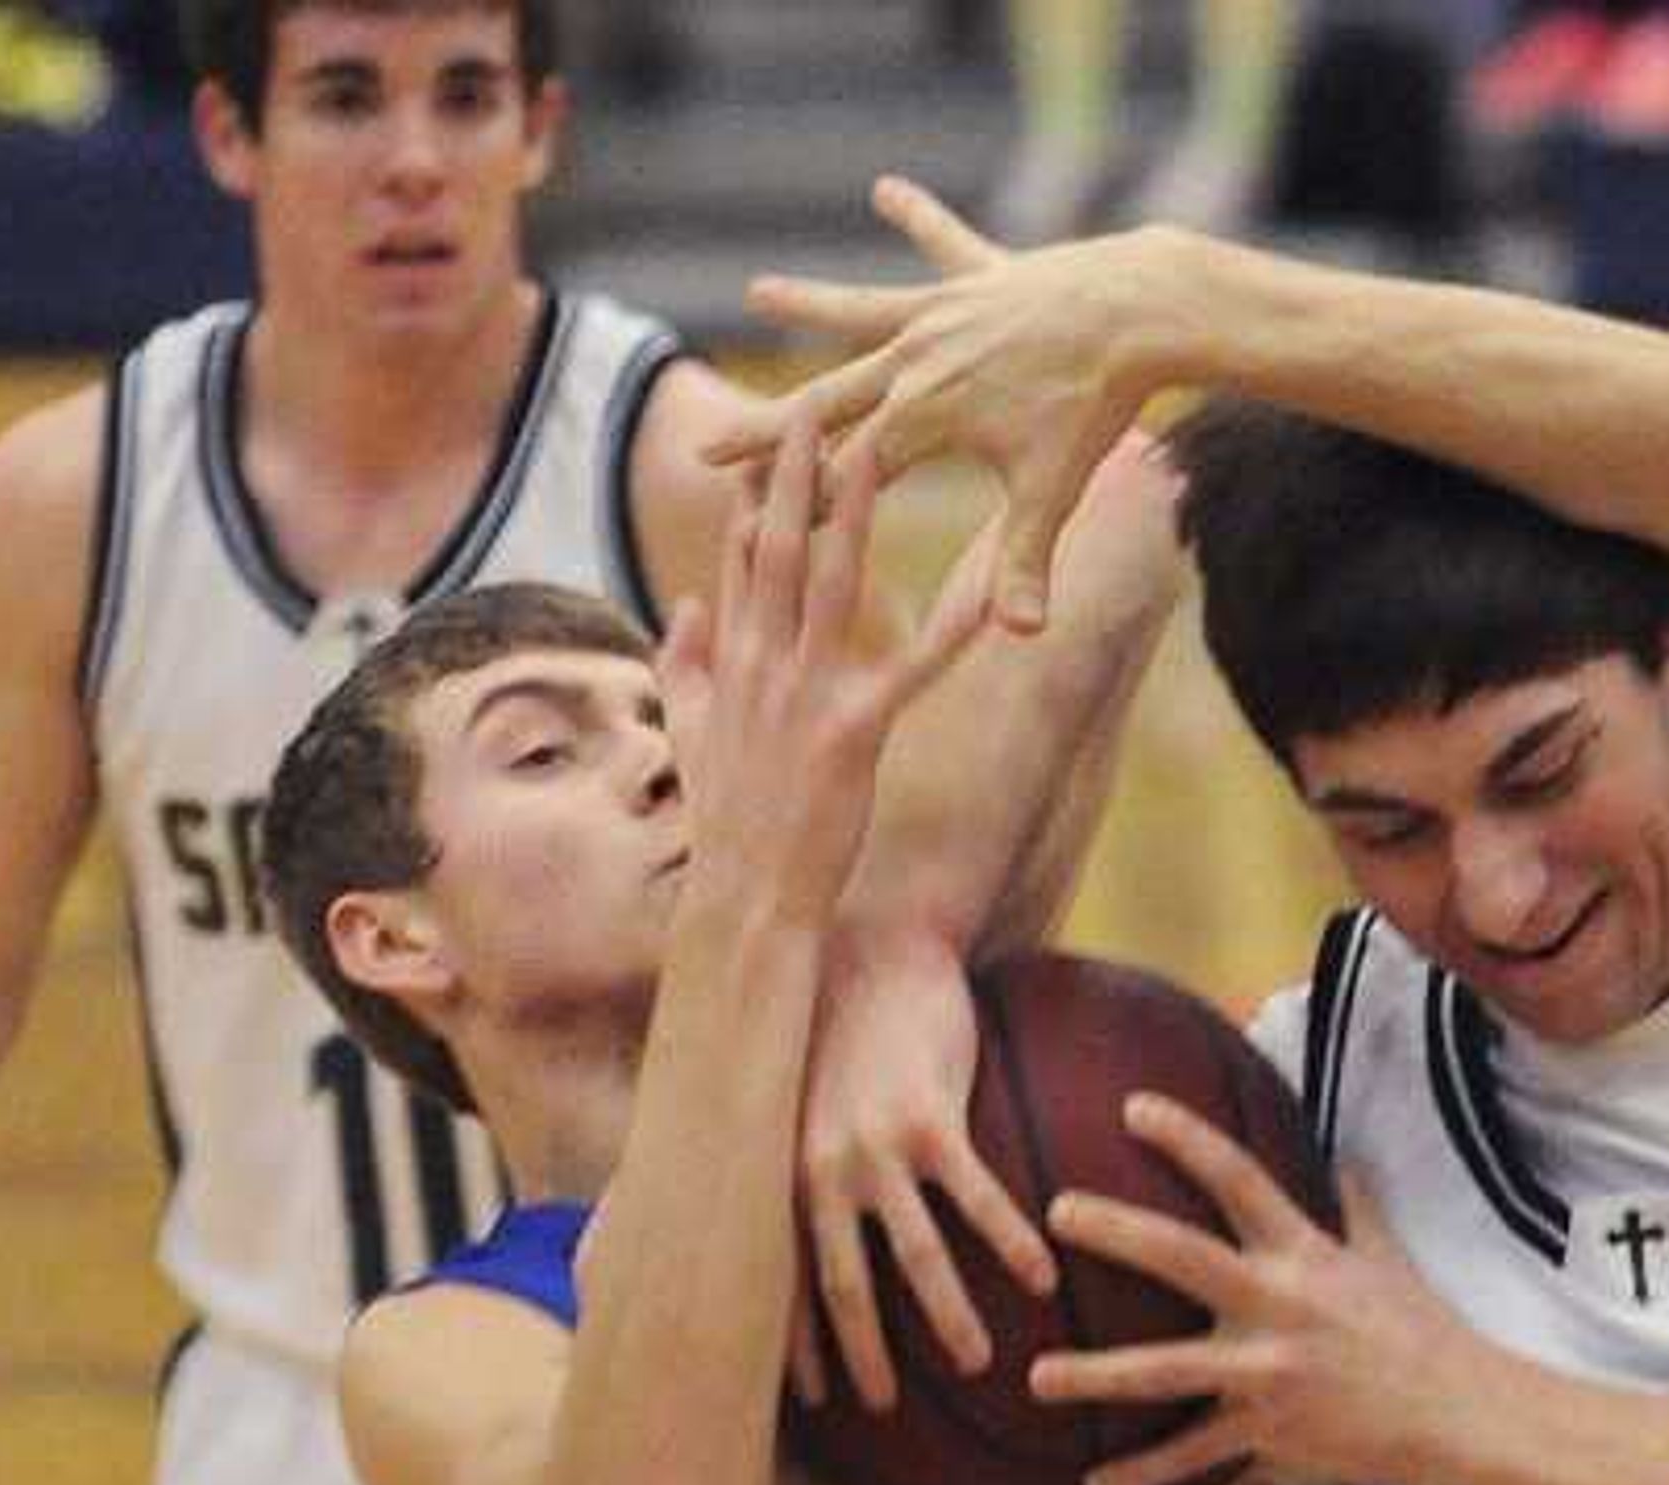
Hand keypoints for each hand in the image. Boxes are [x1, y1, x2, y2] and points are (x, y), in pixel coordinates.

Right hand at [659, 399, 948, 949]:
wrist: (743, 898)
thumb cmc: (727, 824)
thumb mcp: (687, 732)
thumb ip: (681, 664)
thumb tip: (683, 606)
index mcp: (733, 660)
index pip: (740, 556)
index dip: (753, 490)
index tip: (767, 434)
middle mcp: (763, 662)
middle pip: (777, 545)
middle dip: (793, 472)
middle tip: (816, 402)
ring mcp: (805, 693)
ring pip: (831, 583)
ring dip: (855, 513)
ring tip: (880, 451)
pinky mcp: (851, 733)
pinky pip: (910, 671)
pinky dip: (951, 634)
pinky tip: (987, 602)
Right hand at [739, 182, 1164, 637]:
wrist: (1136, 313)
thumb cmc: (1092, 407)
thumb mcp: (1055, 493)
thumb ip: (1028, 564)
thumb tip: (1022, 636)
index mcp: (922, 415)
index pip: (845, 469)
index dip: (802, 503)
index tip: (754, 531)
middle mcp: (916, 358)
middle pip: (826, 399)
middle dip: (765, 430)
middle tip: (707, 448)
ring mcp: (943, 314)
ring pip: (861, 312)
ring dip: (810, 303)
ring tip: (757, 289)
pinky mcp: (980, 280)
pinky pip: (942, 245)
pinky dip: (918, 218)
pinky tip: (886, 189)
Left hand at [793, 925, 1052, 1411]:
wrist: (876, 942)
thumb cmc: (836, 1021)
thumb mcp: (792, 1098)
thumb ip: (794, 1166)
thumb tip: (799, 1225)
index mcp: (786, 1172)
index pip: (781, 1280)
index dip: (795, 1347)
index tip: (813, 1404)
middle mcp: (823, 1170)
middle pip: (844, 1286)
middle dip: (863, 1356)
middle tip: (885, 1408)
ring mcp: (877, 1146)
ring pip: (916, 1256)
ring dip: (947, 1318)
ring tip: (980, 1363)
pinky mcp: (932, 1119)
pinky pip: (978, 1200)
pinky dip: (1010, 1243)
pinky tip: (1042, 1278)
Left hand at [1033, 1095, 1479, 1484]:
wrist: (1466, 1415)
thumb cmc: (1427, 1334)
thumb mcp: (1389, 1259)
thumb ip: (1354, 1209)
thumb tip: (1345, 1160)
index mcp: (1303, 1253)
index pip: (1237, 1176)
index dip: (1184, 1136)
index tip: (1131, 1107)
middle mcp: (1279, 1304)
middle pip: (1180, 1256)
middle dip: (1114, 1231)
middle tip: (1052, 1214)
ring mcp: (1270, 1372)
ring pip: (1165, 1372)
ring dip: (1095, 1375)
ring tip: (1036, 1376)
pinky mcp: (1271, 1432)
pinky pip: (1193, 1457)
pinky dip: (1141, 1475)